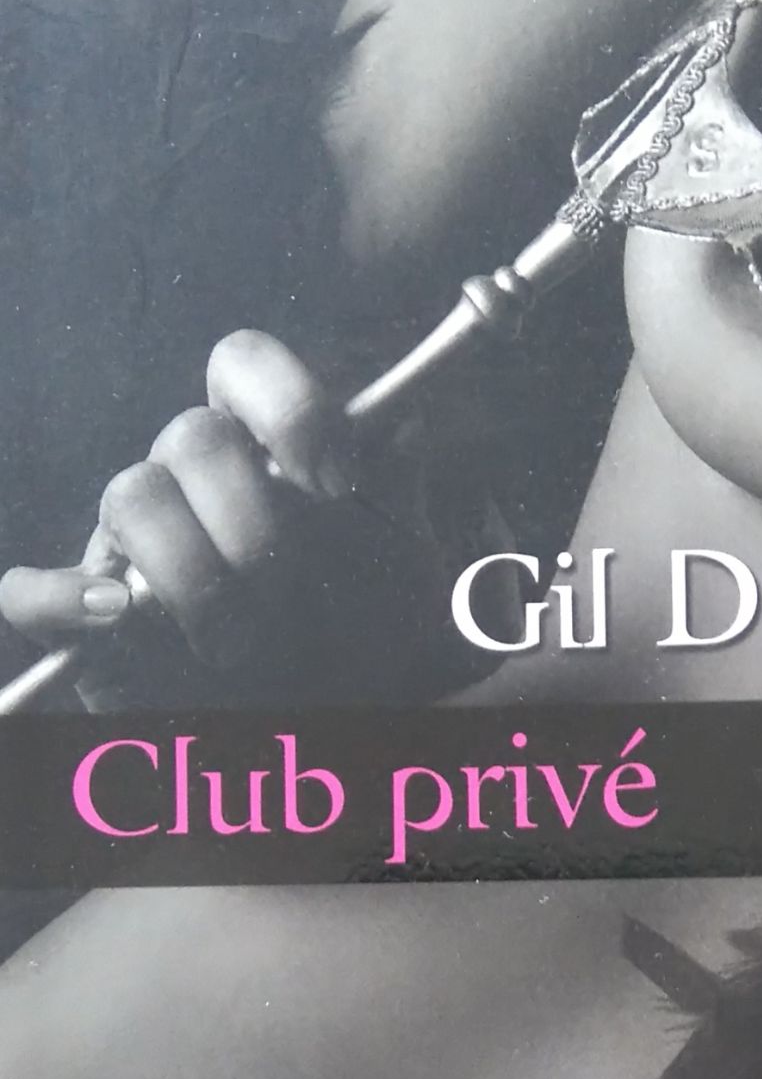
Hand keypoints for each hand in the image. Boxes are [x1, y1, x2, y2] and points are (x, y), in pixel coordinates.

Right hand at [0, 330, 442, 705]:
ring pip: (130, 496)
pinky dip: (63, 598)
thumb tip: (404, 422)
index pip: (242, 364)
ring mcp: (132, 544)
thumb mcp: (406, 552)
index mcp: (263, 446)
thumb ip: (399, 479)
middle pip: (192, 436)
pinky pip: (32, 592)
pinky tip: (119, 615)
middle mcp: (191, 480)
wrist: (341, 713)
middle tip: (291, 589)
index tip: (337, 480)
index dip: (288, 406)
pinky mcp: (90, 618)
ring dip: (197, 575)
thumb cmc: (369, 625)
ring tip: (243, 644)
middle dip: (253, 518)